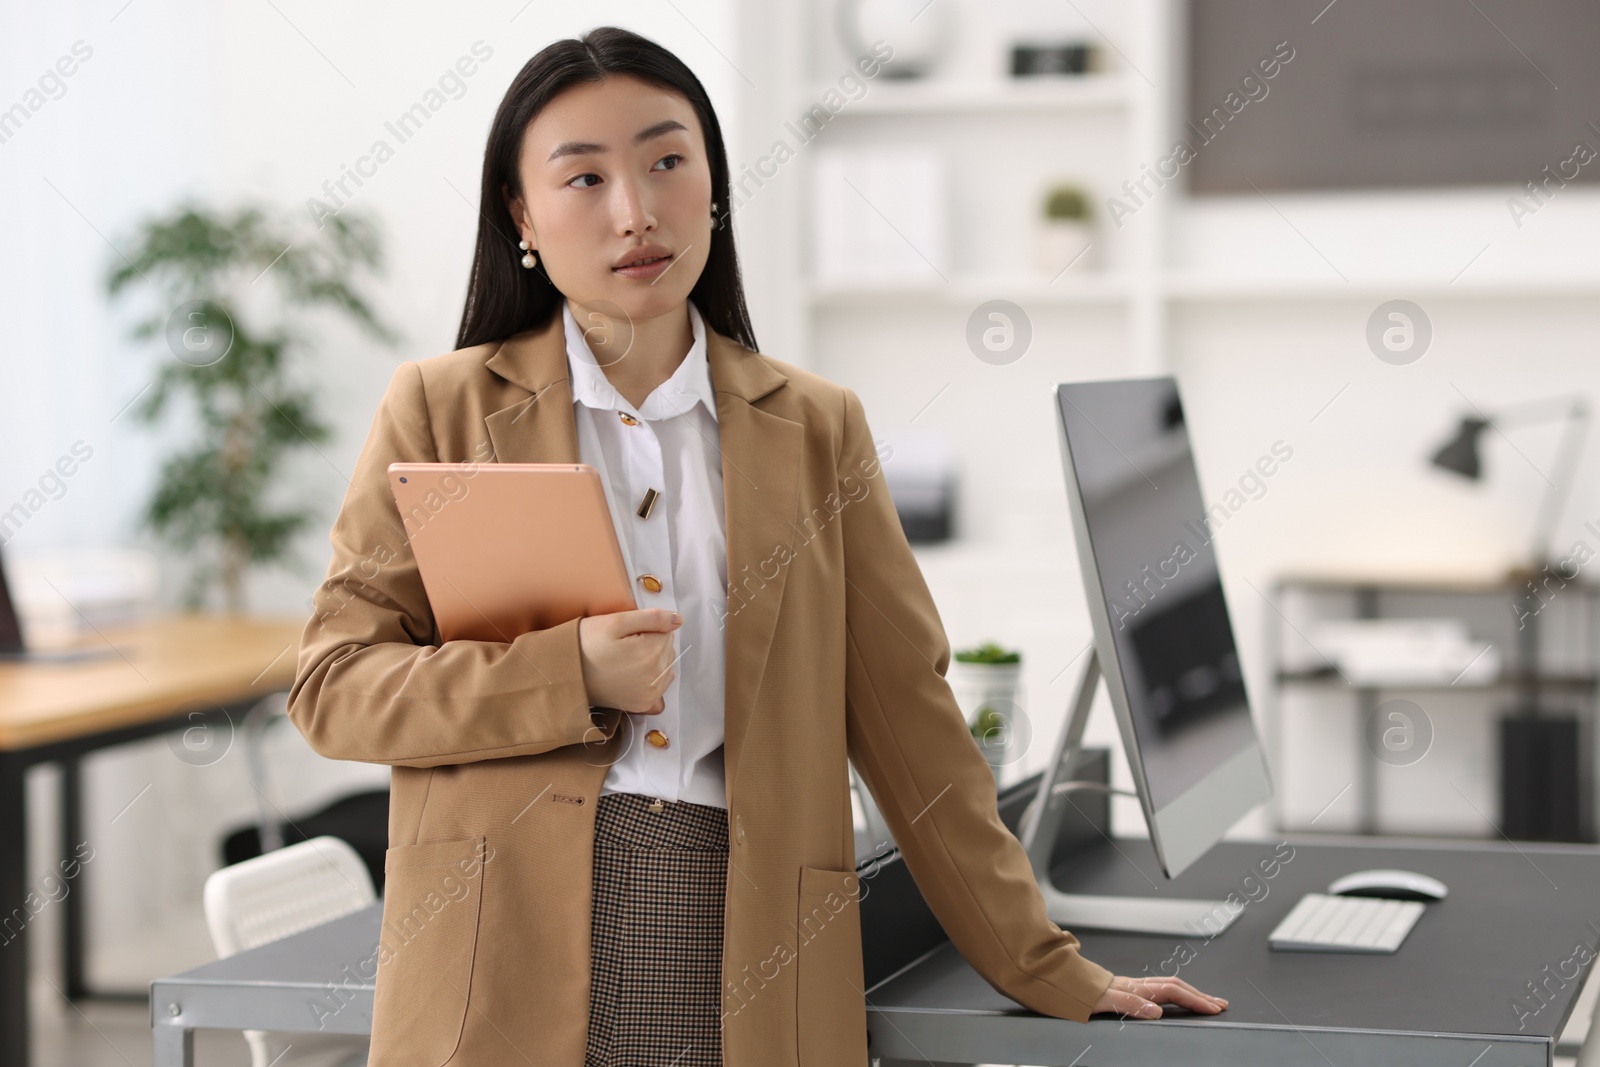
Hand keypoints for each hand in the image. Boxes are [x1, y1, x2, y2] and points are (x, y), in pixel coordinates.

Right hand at [578, 608, 681, 713]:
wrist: (566, 674)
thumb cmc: (587, 644)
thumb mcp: (616, 621)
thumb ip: (652, 618)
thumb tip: (678, 620)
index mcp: (650, 653)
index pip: (667, 632)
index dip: (647, 628)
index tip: (627, 634)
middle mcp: (655, 677)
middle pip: (668, 650)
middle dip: (651, 644)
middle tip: (623, 646)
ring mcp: (650, 694)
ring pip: (666, 666)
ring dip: (653, 661)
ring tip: (625, 660)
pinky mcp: (642, 705)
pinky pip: (661, 687)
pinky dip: (652, 680)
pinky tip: (633, 675)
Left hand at [1091, 975, 1227, 1019]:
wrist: (1063, 982)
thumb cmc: (1082, 993)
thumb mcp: (1105, 1001)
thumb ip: (1131, 1004)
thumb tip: (1156, 1011)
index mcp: (1136, 988)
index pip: (1173, 992)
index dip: (1195, 1000)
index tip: (1213, 1008)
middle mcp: (1137, 985)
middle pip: (1176, 987)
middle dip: (1200, 995)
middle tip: (1220, 1004)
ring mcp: (1133, 986)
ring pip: (1169, 986)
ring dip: (1190, 993)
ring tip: (1206, 1000)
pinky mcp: (1127, 990)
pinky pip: (1158, 989)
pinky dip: (1174, 993)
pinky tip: (1176, 998)